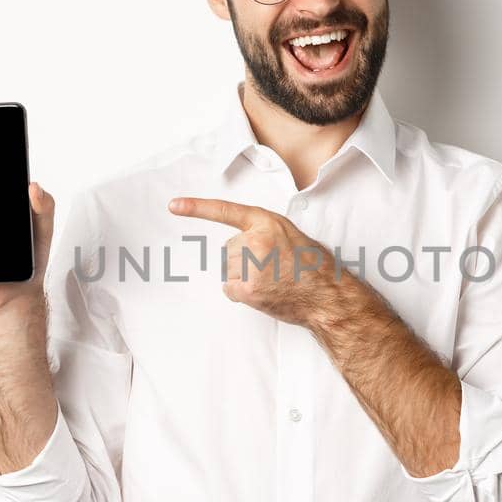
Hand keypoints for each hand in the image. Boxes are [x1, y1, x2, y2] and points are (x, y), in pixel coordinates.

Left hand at [168, 195, 345, 325]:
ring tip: (271, 280)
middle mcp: (255, 240)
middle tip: (272, 268)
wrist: (327, 296)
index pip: (225, 211)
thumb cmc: (313, 266)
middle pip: (228, 250)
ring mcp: (249, 265)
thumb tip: (243, 245)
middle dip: (243, 260)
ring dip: (243, 277)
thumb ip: (264, 233)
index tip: (174, 205)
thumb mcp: (290, 235)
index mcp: (266, 222)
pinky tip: (263, 292)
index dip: (197, 208)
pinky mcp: (246, 288)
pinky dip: (241, 292)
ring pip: (228, 270)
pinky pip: (229, 288)